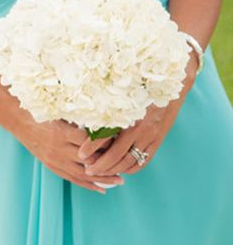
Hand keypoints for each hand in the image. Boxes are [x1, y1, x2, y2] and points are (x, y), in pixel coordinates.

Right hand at [18, 117, 120, 188]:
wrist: (20, 121)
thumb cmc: (42, 111)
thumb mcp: (60, 111)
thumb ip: (78, 119)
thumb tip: (102, 121)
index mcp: (62, 133)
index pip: (88, 143)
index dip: (104, 145)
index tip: (119, 145)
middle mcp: (60, 149)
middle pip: (88, 162)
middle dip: (107, 167)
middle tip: (125, 169)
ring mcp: (56, 160)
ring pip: (82, 174)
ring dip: (101, 179)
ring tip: (118, 181)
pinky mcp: (53, 167)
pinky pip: (73, 179)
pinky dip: (88, 185)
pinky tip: (101, 189)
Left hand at [77, 54, 198, 183]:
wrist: (174, 82)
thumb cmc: (145, 83)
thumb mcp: (127, 92)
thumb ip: (112, 106)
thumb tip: (91, 119)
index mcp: (128, 113)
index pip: (105, 137)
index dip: (91, 148)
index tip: (81, 154)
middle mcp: (139, 127)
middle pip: (115, 155)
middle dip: (100, 166)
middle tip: (88, 169)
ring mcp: (150, 136)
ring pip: (128, 162)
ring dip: (113, 170)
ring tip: (101, 172)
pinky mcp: (158, 141)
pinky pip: (143, 161)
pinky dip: (130, 168)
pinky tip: (121, 169)